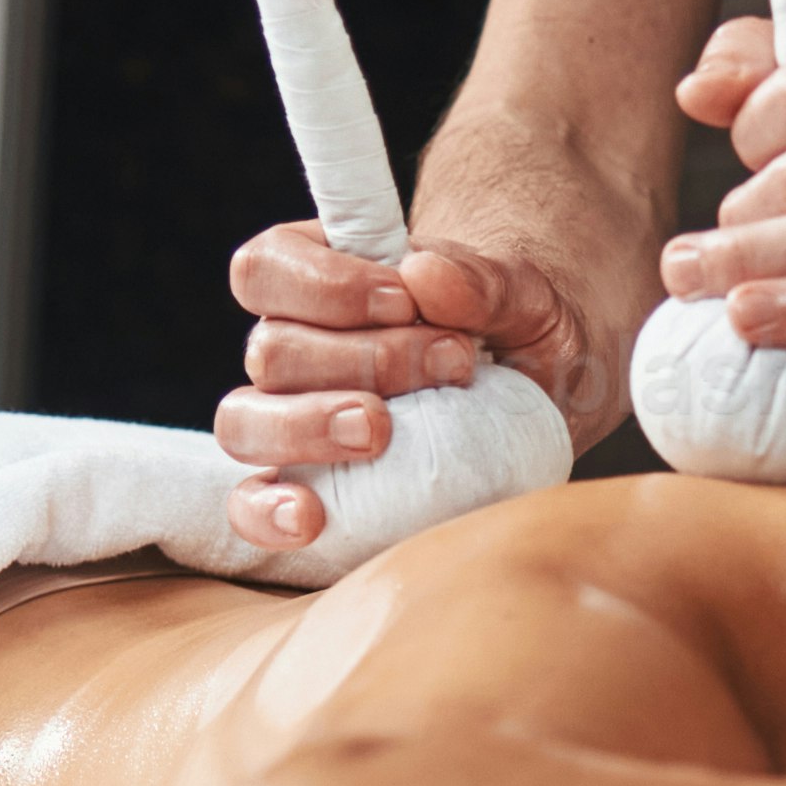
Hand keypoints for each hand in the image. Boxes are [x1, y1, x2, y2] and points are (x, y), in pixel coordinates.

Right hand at [217, 225, 590, 559]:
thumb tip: (425, 275)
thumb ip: (486, 281)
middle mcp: (289, 349)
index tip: (405, 301)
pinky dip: (266, 512)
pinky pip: (246, 506)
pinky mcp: (299, 490)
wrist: (542, 405)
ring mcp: (285, 423)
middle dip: (362, 360)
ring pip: (243, 422)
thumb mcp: (526, 299)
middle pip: (269, 350)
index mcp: (319, 279)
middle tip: (451, 365)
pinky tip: (309, 518)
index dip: (324, 285)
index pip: (269, 267)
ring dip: (308, 427)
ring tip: (379, 433)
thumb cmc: (518, 337)